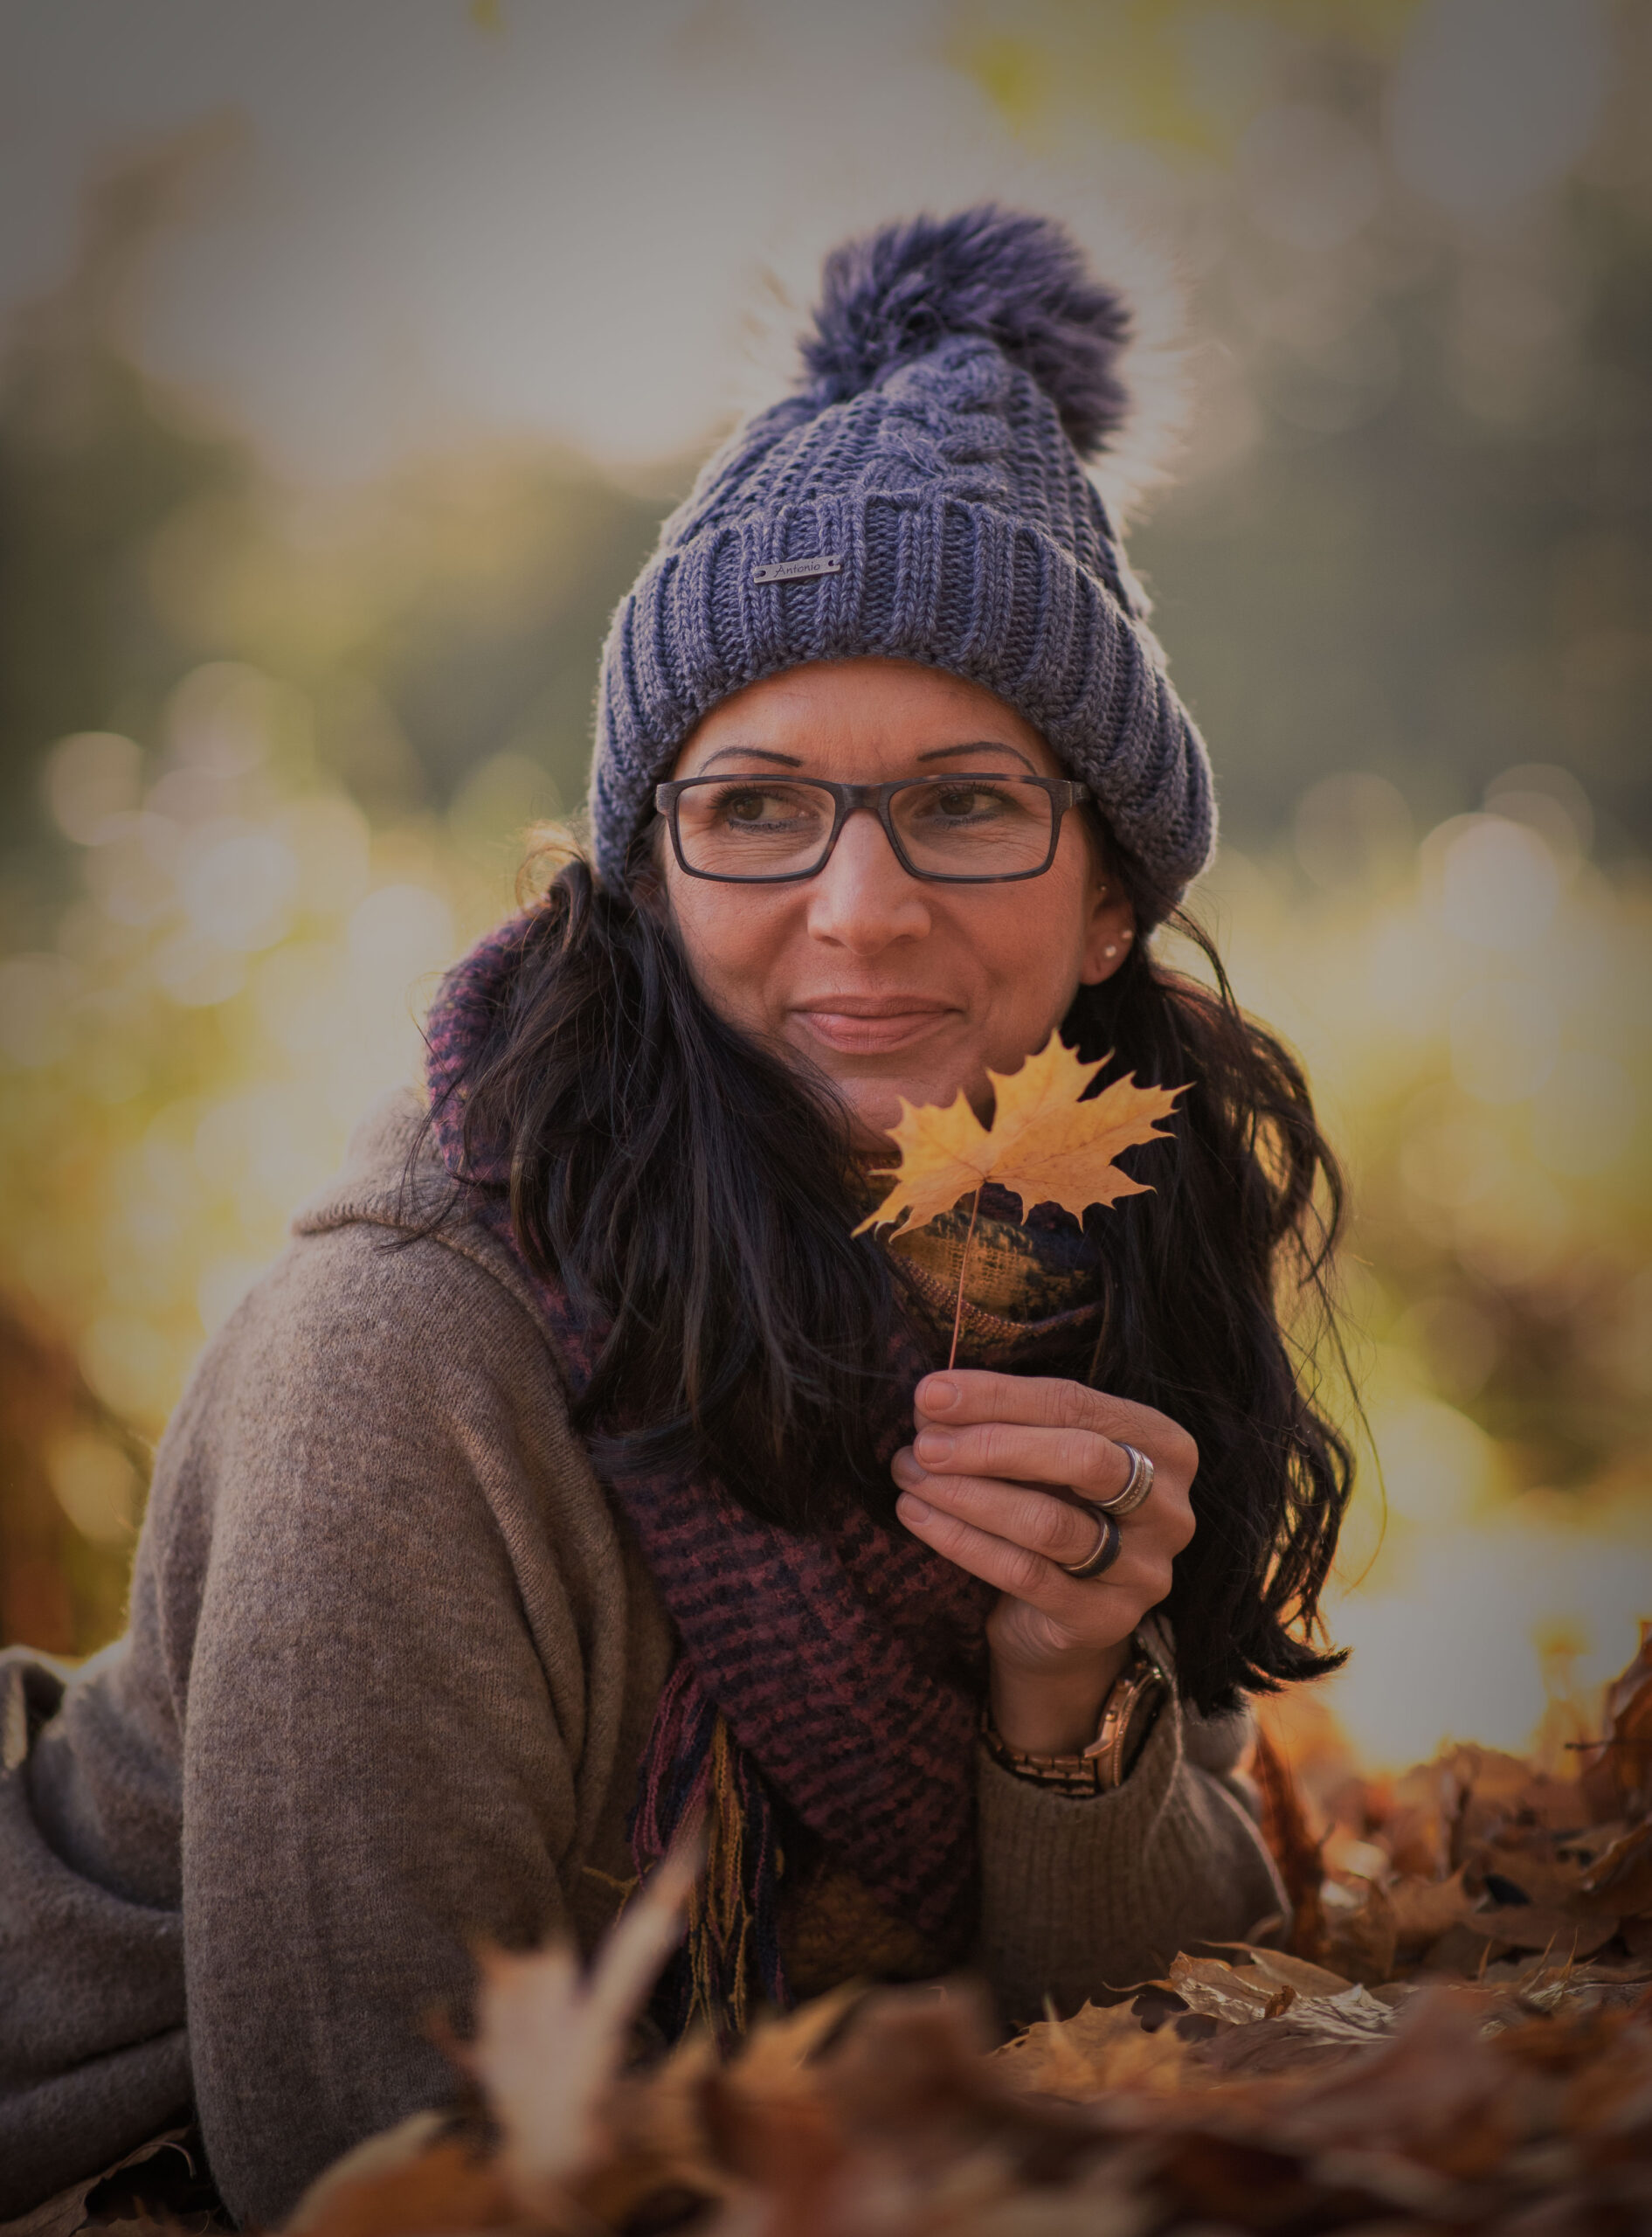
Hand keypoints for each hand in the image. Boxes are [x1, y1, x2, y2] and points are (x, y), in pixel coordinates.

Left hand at [891, 1370, 1195, 1755]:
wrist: (1059, 1621)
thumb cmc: (1051, 1510)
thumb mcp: (1040, 1458)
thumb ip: (1003, 1424)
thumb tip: (932, 1404)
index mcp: (1163, 1445)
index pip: (1078, 1403)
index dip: (998, 1396)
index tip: (930, 1393)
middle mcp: (1168, 1508)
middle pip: (1084, 1460)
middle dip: (993, 1446)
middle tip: (924, 1444)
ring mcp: (1143, 1570)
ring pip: (1049, 1522)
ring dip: (968, 1495)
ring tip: (910, 1476)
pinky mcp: (1104, 1619)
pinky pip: (1025, 1575)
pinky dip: (962, 1542)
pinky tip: (918, 1515)